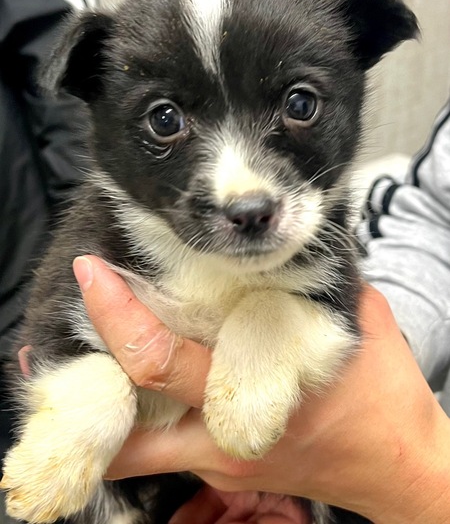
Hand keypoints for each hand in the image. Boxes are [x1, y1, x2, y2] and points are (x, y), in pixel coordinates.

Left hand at [73, 256, 449, 523]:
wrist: (395, 463)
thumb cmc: (380, 390)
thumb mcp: (356, 318)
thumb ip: (312, 279)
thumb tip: (276, 242)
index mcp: (259, 390)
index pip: (163, 357)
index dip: (117, 314)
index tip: (92, 271)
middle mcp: (226, 434)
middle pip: (126, 419)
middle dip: (79, 377)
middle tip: (57, 327)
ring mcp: (220, 458)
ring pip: (131, 453)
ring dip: (96, 413)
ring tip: (71, 366)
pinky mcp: (221, 466)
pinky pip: (157, 452)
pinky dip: (129, 425)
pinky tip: (120, 389)